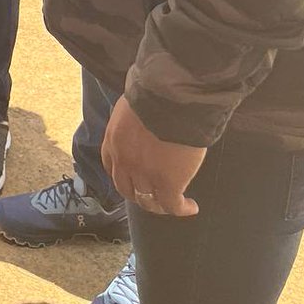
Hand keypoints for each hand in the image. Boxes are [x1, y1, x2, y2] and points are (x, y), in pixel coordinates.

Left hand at [102, 96, 204, 216]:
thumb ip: (131, 119)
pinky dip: (182, 209)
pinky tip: (191, 207)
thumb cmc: (153, 95)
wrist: (170, 100)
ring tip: (174, 204)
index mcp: (113, 140)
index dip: (123, 175)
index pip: (111, 167)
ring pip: (149, 202)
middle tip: (153, 196)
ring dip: (161, 205)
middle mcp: (124, 161)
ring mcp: (145, 175)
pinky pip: (172, 205)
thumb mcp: (130, 106)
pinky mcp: (168, 184)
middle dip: (139, 195)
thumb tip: (142, 118)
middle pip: (127, 189)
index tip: (133, 178)